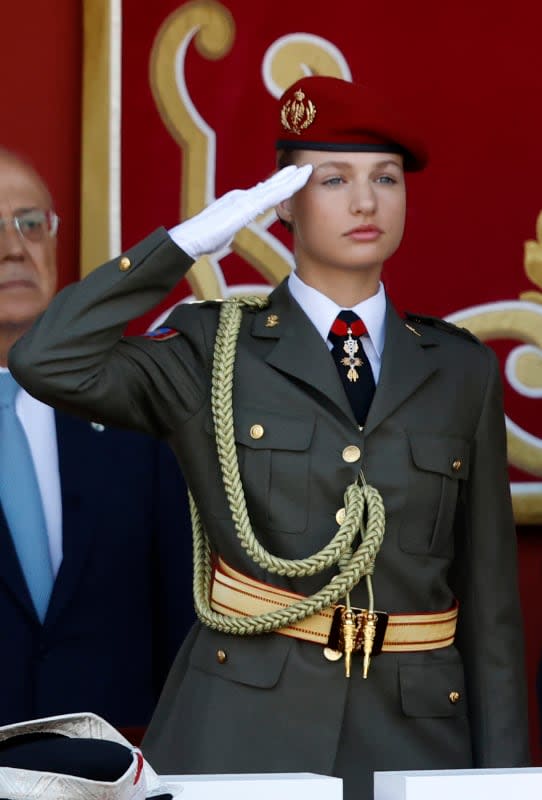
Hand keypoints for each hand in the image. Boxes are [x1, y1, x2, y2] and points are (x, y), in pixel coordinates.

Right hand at [169, 164, 311, 258]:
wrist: (190, 239)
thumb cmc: (202, 241)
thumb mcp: (220, 236)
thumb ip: (227, 232)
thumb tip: (227, 236)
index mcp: (237, 203)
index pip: (263, 193)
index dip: (278, 186)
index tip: (291, 179)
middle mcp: (242, 197)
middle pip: (270, 186)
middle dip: (288, 177)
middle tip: (304, 167)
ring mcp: (244, 200)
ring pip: (273, 188)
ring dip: (292, 179)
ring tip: (306, 169)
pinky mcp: (245, 207)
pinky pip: (271, 196)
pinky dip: (285, 188)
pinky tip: (297, 183)